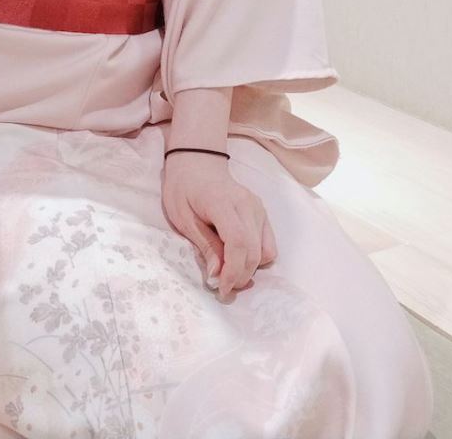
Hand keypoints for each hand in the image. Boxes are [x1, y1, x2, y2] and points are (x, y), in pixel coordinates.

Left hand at [161, 151, 277, 298]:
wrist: (197, 162)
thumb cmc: (184, 188)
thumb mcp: (183, 218)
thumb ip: (204, 245)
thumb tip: (217, 275)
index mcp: (223, 203)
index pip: (238, 242)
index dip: (233, 271)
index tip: (222, 289)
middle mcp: (247, 205)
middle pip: (254, 251)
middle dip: (240, 276)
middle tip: (222, 287)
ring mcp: (257, 208)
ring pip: (265, 251)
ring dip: (249, 269)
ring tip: (229, 273)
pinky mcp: (262, 212)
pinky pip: (268, 244)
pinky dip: (257, 258)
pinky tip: (239, 258)